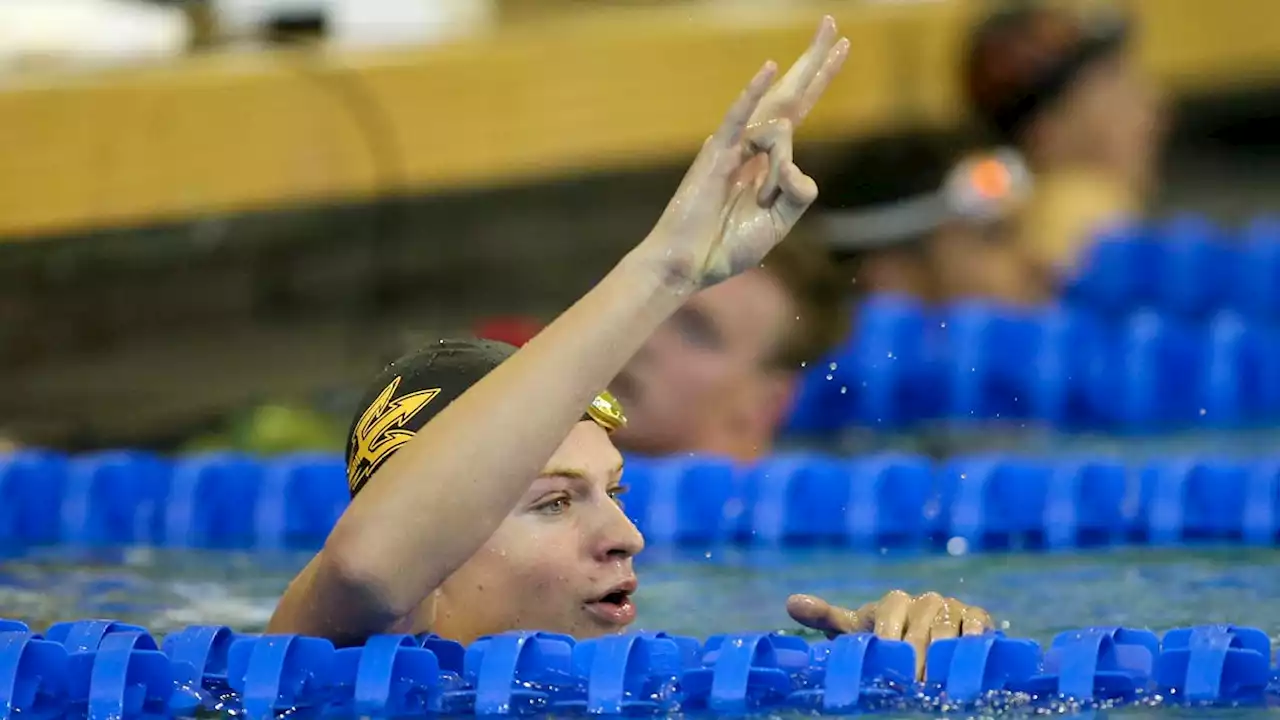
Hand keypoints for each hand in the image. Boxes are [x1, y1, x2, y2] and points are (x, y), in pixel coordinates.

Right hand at [641, 16, 847, 293]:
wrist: (689, 263)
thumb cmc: (726, 246)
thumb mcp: (779, 225)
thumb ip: (797, 194)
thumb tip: (797, 164)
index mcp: (768, 162)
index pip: (800, 110)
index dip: (820, 79)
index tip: (842, 47)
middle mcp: (752, 146)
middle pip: (791, 94)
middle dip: (814, 61)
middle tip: (833, 23)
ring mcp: (734, 146)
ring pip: (778, 129)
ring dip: (779, 168)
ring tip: (763, 200)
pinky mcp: (715, 154)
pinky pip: (740, 117)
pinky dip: (753, 92)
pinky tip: (769, 68)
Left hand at [787, 591, 993, 679]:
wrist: (929, 635)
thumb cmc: (884, 635)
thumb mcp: (855, 628)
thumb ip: (826, 617)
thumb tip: (790, 603)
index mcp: (893, 601)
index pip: (889, 621)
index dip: (888, 644)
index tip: (886, 667)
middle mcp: (923, 600)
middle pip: (919, 633)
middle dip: (915, 662)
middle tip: (911, 687)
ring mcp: (951, 608)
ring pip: (947, 634)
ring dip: (942, 660)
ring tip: (935, 685)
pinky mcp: (977, 617)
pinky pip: (977, 628)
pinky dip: (973, 645)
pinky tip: (966, 666)